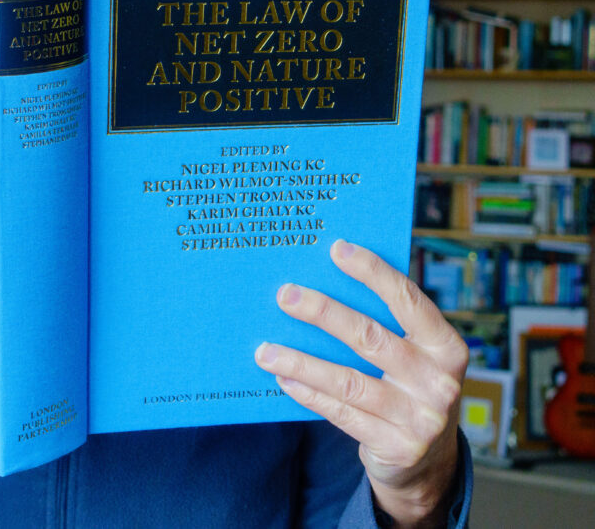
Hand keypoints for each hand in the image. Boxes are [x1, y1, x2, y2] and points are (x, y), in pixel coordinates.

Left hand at [254, 239, 467, 528]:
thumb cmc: (411, 388)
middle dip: (323, 312)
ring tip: (265, 350)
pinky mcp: (397, 447)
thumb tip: (327, 280)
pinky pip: (341, 413)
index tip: (336, 249)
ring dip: (301, 362)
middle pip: (370, 337)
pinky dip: (309, 393)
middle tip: (285, 295)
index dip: (373, 272)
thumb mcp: (417, 357)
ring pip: (347, 381)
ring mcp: (420, 418)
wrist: (431, 462)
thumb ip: (388, 326)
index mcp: (447, 347)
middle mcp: (439, 382)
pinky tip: (283, 378)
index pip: (408, 301)